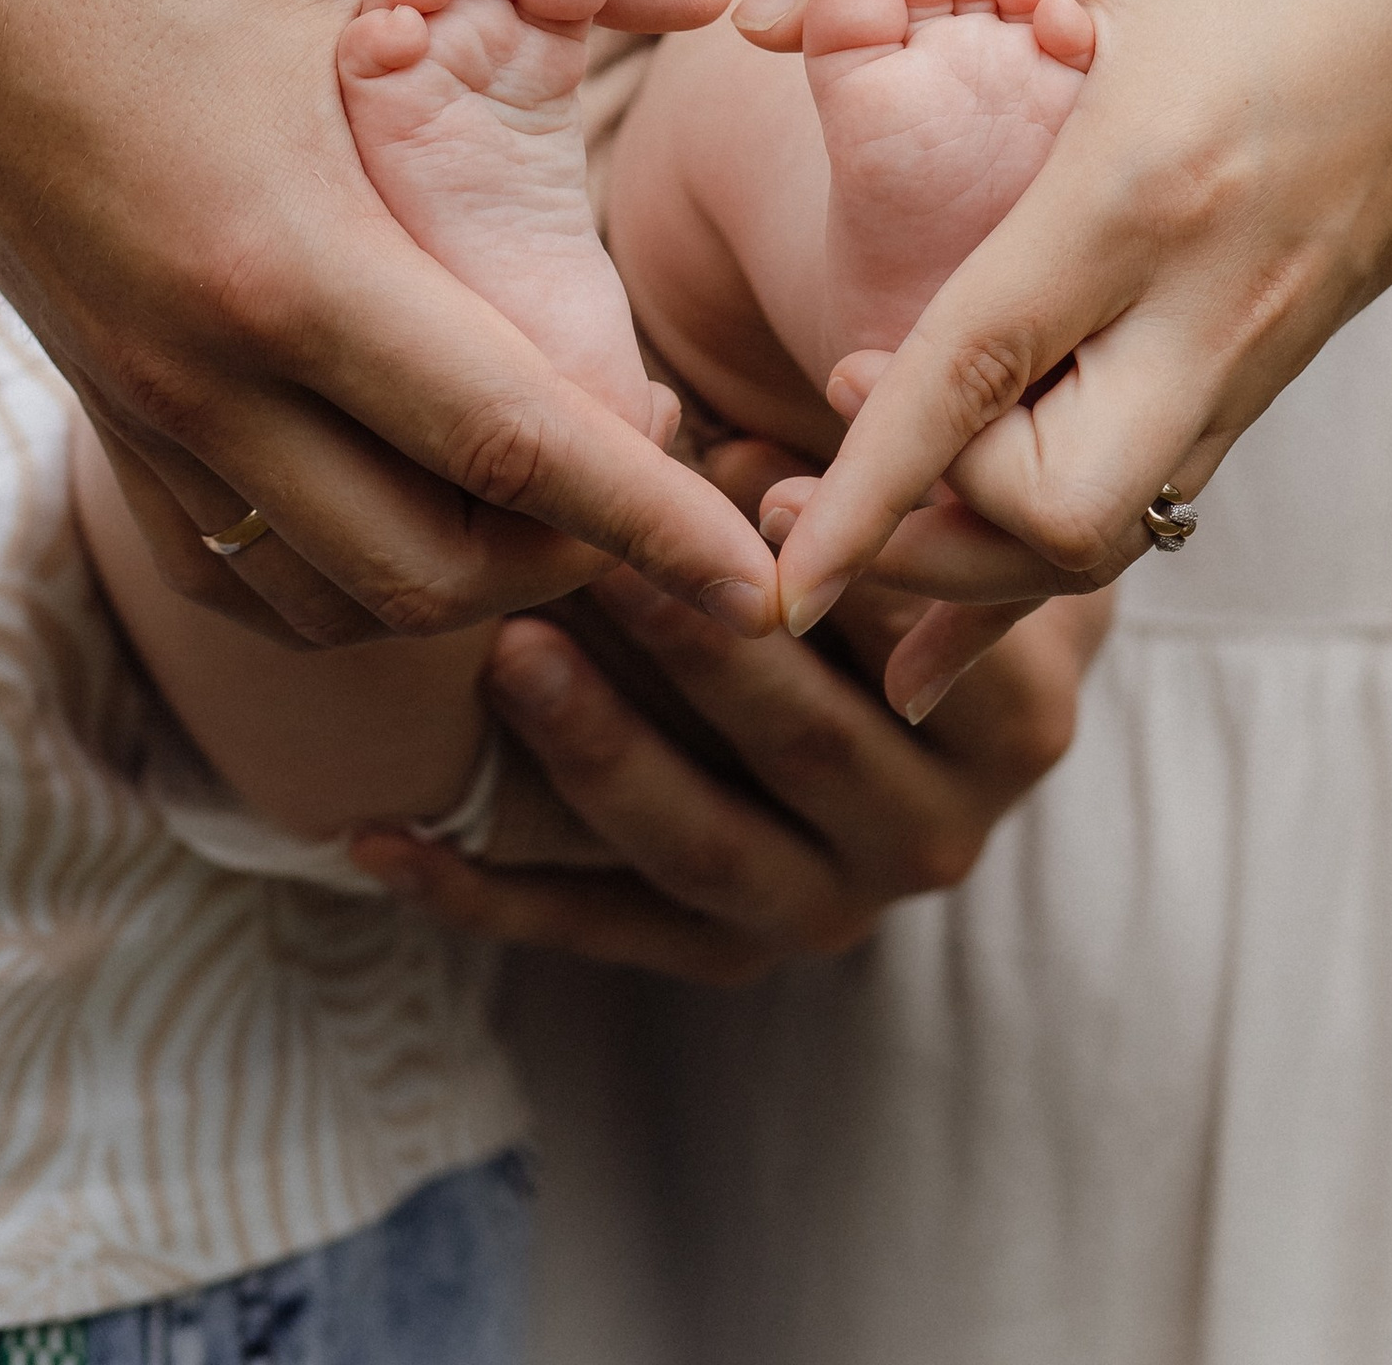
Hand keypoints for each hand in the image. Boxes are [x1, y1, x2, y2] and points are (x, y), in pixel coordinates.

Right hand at [0, 0, 776, 648]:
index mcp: (284, 261)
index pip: (511, 449)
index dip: (652, 529)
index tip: (762, 585)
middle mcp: (202, 375)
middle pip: (432, 568)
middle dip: (579, 564)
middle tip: (676, 496)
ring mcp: (135, 404)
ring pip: (334, 594)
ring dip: (466, 579)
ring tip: (562, 499)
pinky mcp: (97, 397)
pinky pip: (237, 563)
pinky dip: (348, 573)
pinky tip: (411, 495)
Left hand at [350, 438, 1109, 976]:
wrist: (888, 634)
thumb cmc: (891, 516)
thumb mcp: (919, 473)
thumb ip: (869, 452)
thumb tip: (729, 440)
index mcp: (1015, 717)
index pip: (927, 652)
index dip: (841, 573)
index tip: (749, 489)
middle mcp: (937, 834)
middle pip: (807, 744)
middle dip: (693, 649)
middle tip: (592, 560)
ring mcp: (830, 907)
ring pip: (703, 846)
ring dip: (597, 755)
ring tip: (505, 660)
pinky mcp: (724, 952)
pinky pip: (598, 929)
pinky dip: (484, 889)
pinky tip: (377, 836)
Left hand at [741, 0, 1391, 710]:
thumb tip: (752, 17)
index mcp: (1144, 187)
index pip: (987, 370)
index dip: (874, 480)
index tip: (784, 565)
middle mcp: (1203, 310)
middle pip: (1055, 520)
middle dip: (920, 534)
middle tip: (806, 469)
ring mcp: (1239, 369)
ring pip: (1096, 548)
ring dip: (963, 558)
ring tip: (842, 513)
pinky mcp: (1253, 393)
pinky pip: (1137, 526)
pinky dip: (1028, 566)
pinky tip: (935, 599)